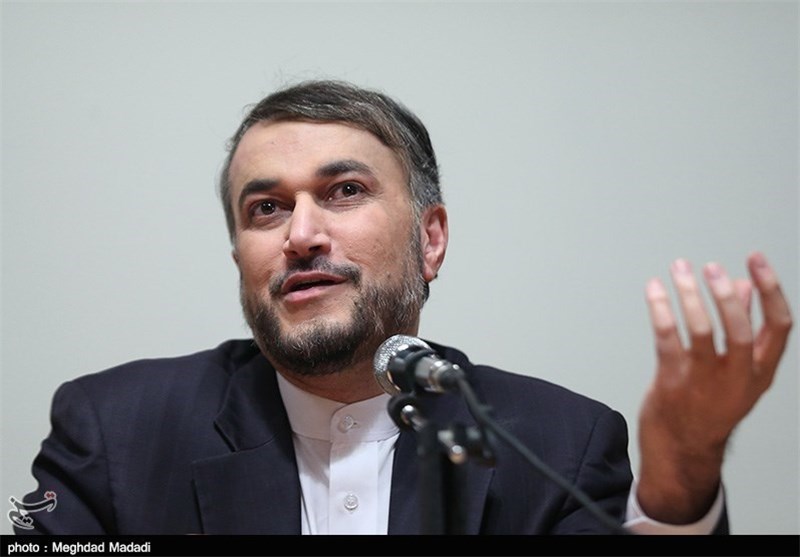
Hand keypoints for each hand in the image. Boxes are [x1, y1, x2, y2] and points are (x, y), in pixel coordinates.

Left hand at [636, 252, 792, 523]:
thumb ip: (742, 327)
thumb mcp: (738, 370)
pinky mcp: (672, 382)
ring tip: (678, 269)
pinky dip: (659, 309)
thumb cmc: (709, 402)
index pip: (779, 326)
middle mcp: (737, 377)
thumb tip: (743, 285)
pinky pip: (666, 338)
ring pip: (700, 331)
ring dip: (688, 295)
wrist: (681, 447)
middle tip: (711, 267)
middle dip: (726, 294)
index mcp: (760, 371)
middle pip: (740, 329)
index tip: (756, 259)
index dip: (771, 289)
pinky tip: (653, 289)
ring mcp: (704, 381)